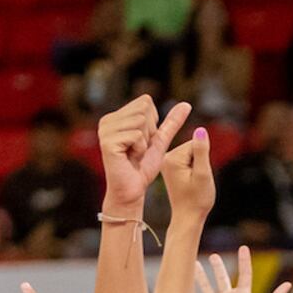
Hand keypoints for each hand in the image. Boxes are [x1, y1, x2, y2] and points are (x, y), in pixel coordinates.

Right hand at [97, 95, 190, 213]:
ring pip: (141, 121)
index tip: (143, 142)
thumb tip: (186, 105)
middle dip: (149, 131)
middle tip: (139, 149)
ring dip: (145, 141)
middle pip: (144, 109)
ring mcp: (105, 130)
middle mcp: (107, 120)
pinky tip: (130, 158)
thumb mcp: (160, 141)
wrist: (132, 191)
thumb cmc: (143, 168)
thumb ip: (171, 123)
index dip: (153, 123)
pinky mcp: (107, 141)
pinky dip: (140, 149)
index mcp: (115, 117)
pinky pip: (137, 135)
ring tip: (134, 154)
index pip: (146, 101)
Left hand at [161, 124, 214, 219]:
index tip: (199, 177)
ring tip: (193, 182)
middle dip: (200, 161)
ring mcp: (167, 162)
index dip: (204, 159)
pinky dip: (193, 168)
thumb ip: (201, 151)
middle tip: (196, 181)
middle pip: (192, 147)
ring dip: (197, 165)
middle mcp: (165, 157)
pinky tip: (190, 182)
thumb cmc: (198, 200)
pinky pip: (187, 159)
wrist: (188, 217)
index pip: (196, 144)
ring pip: (191, 153)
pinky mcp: (170, 167)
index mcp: (172, 158)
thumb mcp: (203, 174)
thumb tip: (201, 129)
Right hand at [195, 247, 292, 292]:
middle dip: (217, 267)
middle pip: (222, 278)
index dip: (244, 261)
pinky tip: (178, 285)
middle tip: (213, 256)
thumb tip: (289, 283)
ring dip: (200, 275)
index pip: (244, 274)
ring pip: (205, 286)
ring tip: (193, 263)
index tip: (244, 248)